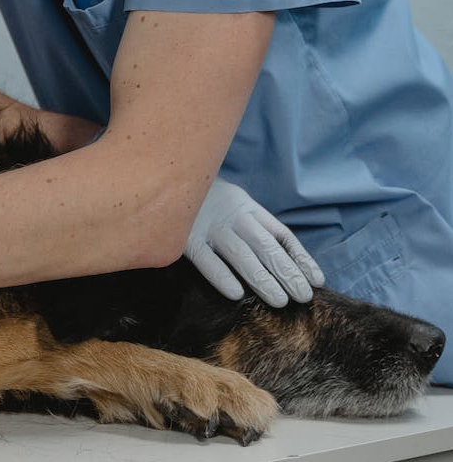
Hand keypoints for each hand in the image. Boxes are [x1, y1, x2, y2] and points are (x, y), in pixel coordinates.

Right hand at [184, 176, 324, 306]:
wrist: (166, 182)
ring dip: (261, 278)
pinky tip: (236, 294)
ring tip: (279, 301)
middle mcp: (232, 216)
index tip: (317, 281)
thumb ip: (253, 223)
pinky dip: (221, 276)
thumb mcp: (234, 201)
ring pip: (241, 254)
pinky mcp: (186, 239)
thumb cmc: (206, 200)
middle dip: (287, 272)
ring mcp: (209, 226)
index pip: (281, 234)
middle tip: (302, 297)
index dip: (301, 257)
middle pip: (265, 246)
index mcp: (247, 207)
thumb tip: (287, 258)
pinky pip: (206, 259)